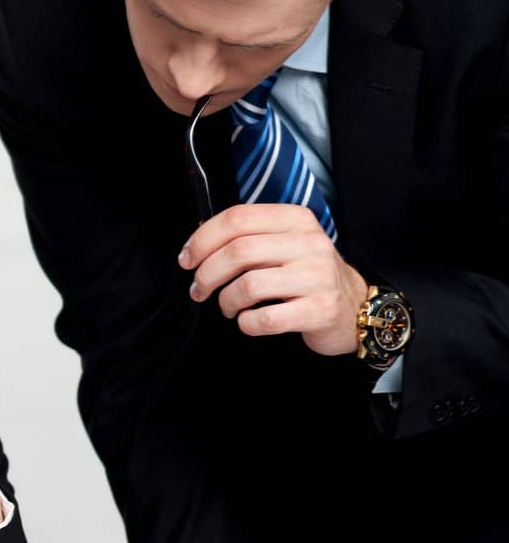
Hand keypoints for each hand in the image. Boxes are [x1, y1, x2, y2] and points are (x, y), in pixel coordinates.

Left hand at [179, 205, 366, 355]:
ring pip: (247, 286)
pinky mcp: (320, 309)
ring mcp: (317, 276)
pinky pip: (265, 319)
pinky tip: (248, 321)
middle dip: (206, 275)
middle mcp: (309, 243)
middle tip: (198, 290)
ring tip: (228, 307)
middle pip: (237, 252)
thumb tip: (196, 245)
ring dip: (225, 301)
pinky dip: (246, 323)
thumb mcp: (284, 244)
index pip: (237, 219)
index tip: (187, 260)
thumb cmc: (306, 276)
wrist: (355, 308)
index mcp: (295, 220)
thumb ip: (248, 238)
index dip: (202, 239)